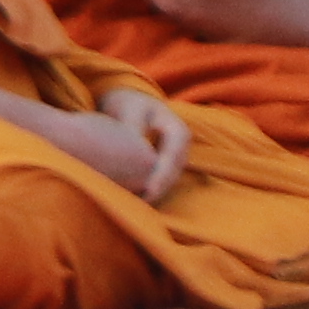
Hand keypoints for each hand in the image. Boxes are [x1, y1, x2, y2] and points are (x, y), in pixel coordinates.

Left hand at [56, 85, 195, 202]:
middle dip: (158, 190)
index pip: (174, 157)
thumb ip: (133, 128)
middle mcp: (181, 149)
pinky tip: (131, 201)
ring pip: (167, 181)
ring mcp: (174, 160)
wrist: (129, 102)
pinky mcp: (163, 168)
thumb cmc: (128, 104)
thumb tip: (135, 151)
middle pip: (173, 174)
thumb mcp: (131, 110)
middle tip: (140, 204)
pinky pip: (159, 182)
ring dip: (153, 194)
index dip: (162, 175)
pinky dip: (147, 191)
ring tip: (134, 207)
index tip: (149, 190)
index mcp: (178, 131)